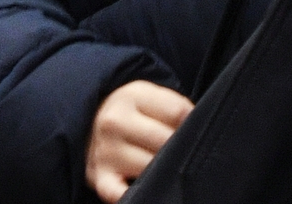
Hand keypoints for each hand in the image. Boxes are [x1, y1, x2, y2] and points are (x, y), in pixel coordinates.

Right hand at [86, 80, 192, 201]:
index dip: (193, 122)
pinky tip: (148, 191)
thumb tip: (199, 127)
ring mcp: (105, 152)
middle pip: (165, 141)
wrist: (92, 122)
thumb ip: (176, 107)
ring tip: (168, 167)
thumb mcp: (151, 96)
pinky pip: (119, 194)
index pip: (178, 112)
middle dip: (180, 148)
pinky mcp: (99, 178)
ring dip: (164, 171)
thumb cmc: (132, 112)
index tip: (194, 128)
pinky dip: (134, 195)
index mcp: (131, 96)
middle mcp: (114, 122)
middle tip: (184, 151)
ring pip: (150, 168)